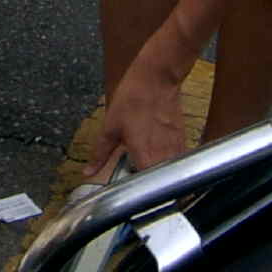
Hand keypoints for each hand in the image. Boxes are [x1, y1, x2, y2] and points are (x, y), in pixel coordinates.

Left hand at [86, 48, 189, 180]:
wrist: (157, 78)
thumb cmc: (133, 99)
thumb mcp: (110, 127)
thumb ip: (100, 154)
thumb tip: (88, 171)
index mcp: (146, 157)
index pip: (146, 190)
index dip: (136, 193)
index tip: (127, 188)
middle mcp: (165, 157)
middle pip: (160, 185)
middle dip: (147, 184)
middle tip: (134, 174)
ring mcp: (177, 150)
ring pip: (169, 174)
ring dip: (158, 173)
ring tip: (144, 162)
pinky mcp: (184, 141)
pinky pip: (176, 161)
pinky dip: (167, 162)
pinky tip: (156, 151)